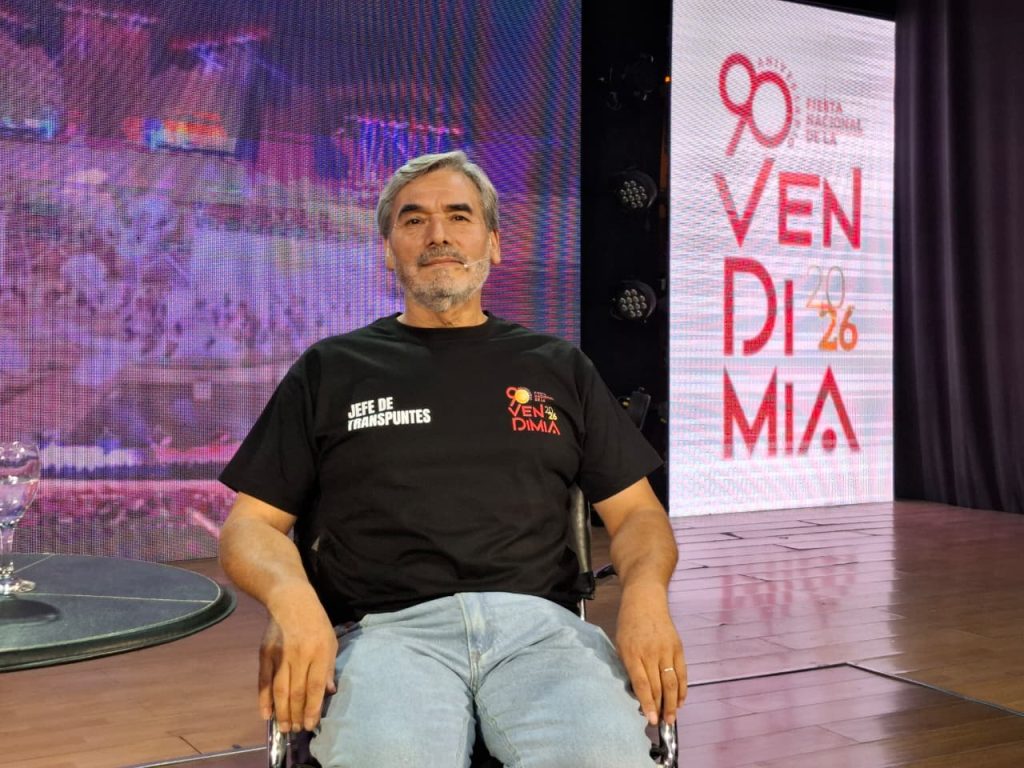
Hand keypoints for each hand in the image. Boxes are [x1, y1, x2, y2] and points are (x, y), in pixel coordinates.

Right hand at [259, 584, 338, 732]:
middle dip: (297, 714)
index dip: (313, 708)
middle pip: (296, 692)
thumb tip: (328, 692)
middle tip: (297, 730)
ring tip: (285, 727)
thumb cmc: (316, 621)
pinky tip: (266, 713)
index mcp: (319, 652)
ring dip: (282, 712)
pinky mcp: (265, 654)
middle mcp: (299, 655)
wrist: (290, 600)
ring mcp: (280, 655)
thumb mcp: (331, 640)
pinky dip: (264, 699)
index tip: (311, 724)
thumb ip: (328, 668)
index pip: (314, 686)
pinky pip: (264, 681)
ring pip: (280, 690)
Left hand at [614, 583, 687, 725]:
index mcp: (632, 653)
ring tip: (672, 718)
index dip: (647, 704)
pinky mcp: (678, 648)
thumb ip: (628, 667)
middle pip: (659, 686)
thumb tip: (637, 692)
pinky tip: (680, 701)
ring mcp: (666, 650)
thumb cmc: (628, 624)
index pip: (642, 684)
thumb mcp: (620, 644)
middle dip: (661, 707)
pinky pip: (682, 673)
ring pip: (672, 682)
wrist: (645, 599)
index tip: (651, 719)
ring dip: (673, 703)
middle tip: (661, 724)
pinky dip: (682, 689)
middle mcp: (650, 653)